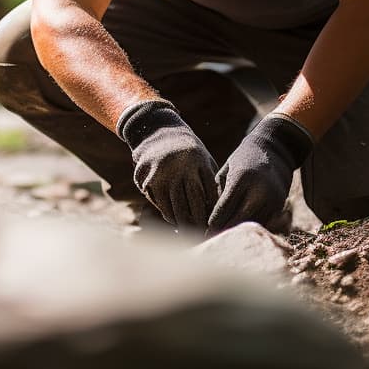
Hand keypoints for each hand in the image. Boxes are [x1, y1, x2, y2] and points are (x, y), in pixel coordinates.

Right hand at [117, 99, 217, 229]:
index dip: (211, 216)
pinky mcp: (147, 180)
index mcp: (197, 163)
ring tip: (191, 233)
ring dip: (183, 224)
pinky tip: (175, 220)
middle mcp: (179, 169)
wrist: (156, 131)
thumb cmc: (188, 151)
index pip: (207, 197)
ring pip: (174, 210)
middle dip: (198, 225)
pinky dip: (168, 214)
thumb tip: (221, 212)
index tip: (216, 228)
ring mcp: (161, 175)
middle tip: (204, 237)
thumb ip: (210, 182)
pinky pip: (160, 204)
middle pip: (191, 207)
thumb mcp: (203, 160)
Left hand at [208, 112, 313, 233]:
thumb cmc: (244, 158)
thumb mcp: (227, 170)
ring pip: (250, 225)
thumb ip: (217, 192)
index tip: (202, 232)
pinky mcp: (279, 205)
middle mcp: (258, 191)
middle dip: (222, 232)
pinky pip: (262, 223)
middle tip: (210, 240)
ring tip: (222, 238)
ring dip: (236, 232)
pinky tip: (239, 231)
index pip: (223, 210)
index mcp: (241, 180)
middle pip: (236, 221)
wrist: (275, 149)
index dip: (211, 224)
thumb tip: (207, 217)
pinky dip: (249, 227)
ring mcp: (271, 199)